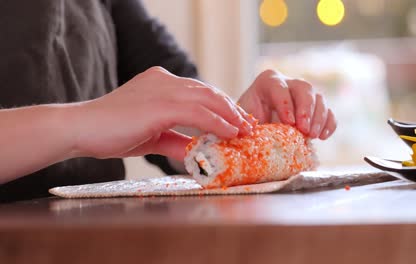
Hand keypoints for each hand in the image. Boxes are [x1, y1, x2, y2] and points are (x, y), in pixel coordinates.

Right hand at [72, 67, 253, 160]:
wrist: (81, 130)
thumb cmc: (111, 133)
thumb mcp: (152, 136)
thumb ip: (175, 140)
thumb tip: (196, 151)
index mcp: (160, 83)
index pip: (199, 92)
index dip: (221, 106)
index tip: (236, 121)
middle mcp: (164, 80)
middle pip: (208, 91)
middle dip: (231, 109)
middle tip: (248, 126)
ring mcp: (162, 90)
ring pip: (207, 98)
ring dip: (229, 115)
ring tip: (244, 130)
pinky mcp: (160, 104)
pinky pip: (197, 112)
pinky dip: (217, 122)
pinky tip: (230, 133)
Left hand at [238, 69, 336, 139]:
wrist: (256, 130)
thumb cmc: (246, 123)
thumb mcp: (242, 120)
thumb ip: (245, 122)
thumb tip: (249, 131)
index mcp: (268, 82)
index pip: (279, 87)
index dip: (285, 104)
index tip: (289, 122)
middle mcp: (289, 83)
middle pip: (304, 88)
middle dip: (306, 109)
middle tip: (304, 130)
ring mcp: (304, 95)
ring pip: (319, 98)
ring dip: (319, 118)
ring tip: (312, 136)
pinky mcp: (316, 109)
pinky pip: (329, 112)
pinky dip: (329, 123)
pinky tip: (323, 136)